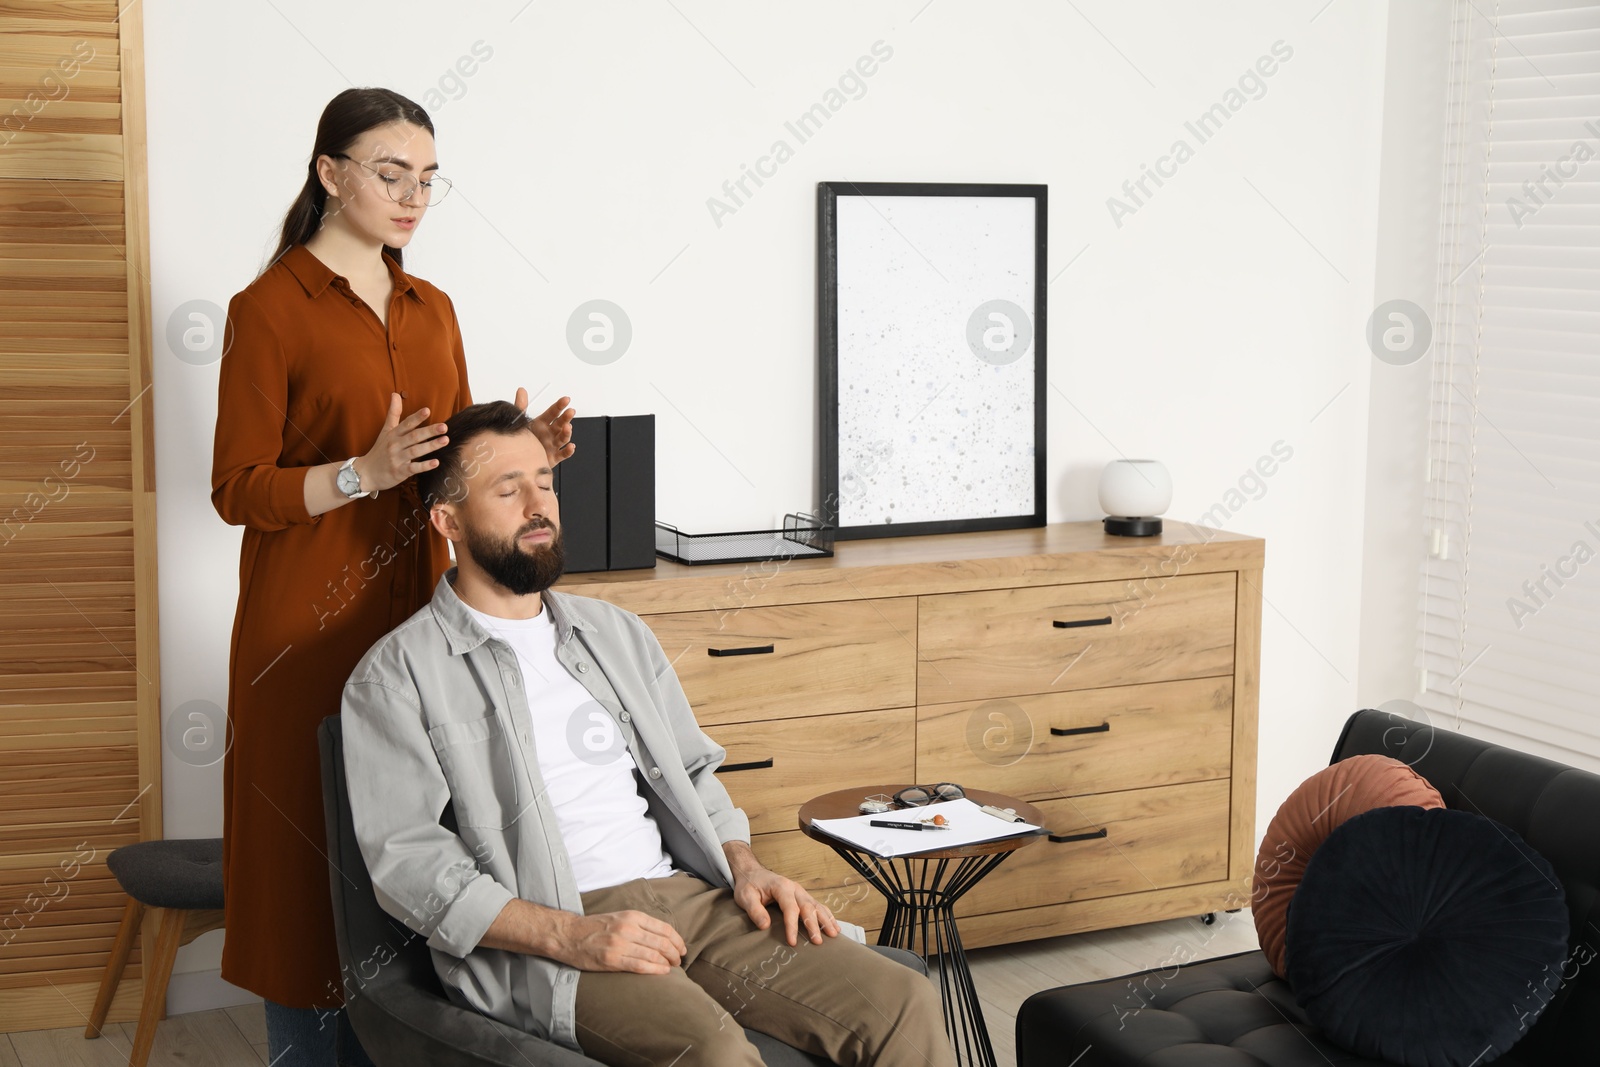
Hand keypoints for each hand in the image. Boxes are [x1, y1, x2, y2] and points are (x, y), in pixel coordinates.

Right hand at [358, 393, 447, 491]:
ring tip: (445, 440)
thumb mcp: (385, 430)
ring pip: (415, 451)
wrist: (365, 473)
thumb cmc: (379, 450)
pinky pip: (413, 468)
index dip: (416, 417)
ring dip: (430, 446)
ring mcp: (397, 459)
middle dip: (429, 431)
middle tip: (444, 427)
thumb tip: (395, 394)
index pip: (406, 424)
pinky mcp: (399, 472)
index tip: (427, 410)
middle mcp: (395, 445)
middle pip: (413, 436)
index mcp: (393, 434)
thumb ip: (393, 413)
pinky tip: (436, 462)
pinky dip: (424, 466)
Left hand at [513, 387, 575, 465]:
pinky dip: (568, 451)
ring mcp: (553, 445)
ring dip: (567, 432)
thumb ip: (521, 406)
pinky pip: (563, 454)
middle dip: (566, 417)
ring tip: (568, 427)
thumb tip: (521, 390)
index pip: (553, 412)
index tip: (566, 399)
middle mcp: (549, 433)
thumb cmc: (521, 440)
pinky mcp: (554, 457)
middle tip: (570, 411)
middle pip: (560, 423)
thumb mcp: (520, 422)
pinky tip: (571, 446)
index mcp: (542, 423)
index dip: (559, 406)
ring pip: (563, 438)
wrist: (517, 460)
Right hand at [552, 909, 686, 974]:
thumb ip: (640, 924)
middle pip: (662, 942)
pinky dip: (655, 969)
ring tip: (673, 968)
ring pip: (653, 954)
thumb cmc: (595, 927)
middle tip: (679, 961)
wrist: (569, 935)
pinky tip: (663, 972)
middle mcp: (628, 928)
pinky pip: (639, 965)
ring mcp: (620, 944)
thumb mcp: (620, 917)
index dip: (677, 940)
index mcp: (632, 916)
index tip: (682, 948)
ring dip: (668, 963)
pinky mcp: (612, 960)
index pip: (664, 928)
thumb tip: (663, 937)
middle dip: (675, 953)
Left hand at [730, 862, 838, 946]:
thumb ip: (755, 910)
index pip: (790, 908)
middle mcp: (794, 888)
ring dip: (825, 919)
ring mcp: (800, 892)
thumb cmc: (749, 885)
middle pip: (807, 907)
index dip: (792, 926)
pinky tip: (834, 926)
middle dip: (813, 925)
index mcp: (781, 887)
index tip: (793, 942)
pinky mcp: (802, 896)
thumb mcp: (745, 897)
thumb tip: (765, 926)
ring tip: (834, 934)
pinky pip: (817, 905)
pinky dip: (827, 915)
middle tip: (818, 942)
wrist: (751, 872)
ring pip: (816, 905)